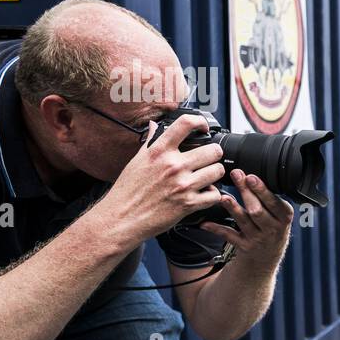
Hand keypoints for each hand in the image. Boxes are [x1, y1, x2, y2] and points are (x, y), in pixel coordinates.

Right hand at [92, 114, 225, 247]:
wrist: (122, 217)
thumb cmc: (127, 190)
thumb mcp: (137, 160)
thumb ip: (151, 142)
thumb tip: (155, 125)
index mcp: (160, 151)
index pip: (186, 124)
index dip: (200, 122)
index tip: (203, 128)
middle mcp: (173, 165)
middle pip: (213, 150)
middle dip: (214, 154)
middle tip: (209, 159)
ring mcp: (182, 185)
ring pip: (218, 171)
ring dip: (215, 175)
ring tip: (207, 177)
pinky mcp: (188, 204)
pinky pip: (215, 195)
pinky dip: (213, 195)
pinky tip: (204, 194)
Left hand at [199, 169, 293, 266]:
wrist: (267, 257)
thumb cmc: (272, 229)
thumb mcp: (280, 215)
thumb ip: (271, 199)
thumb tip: (251, 175)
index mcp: (283, 217)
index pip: (273, 203)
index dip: (262, 190)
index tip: (251, 177)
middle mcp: (271, 228)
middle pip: (257, 210)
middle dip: (247, 192)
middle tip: (237, 175)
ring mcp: (257, 238)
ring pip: (243, 221)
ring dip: (233, 208)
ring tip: (224, 197)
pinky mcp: (244, 245)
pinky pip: (228, 235)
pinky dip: (216, 229)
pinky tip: (205, 223)